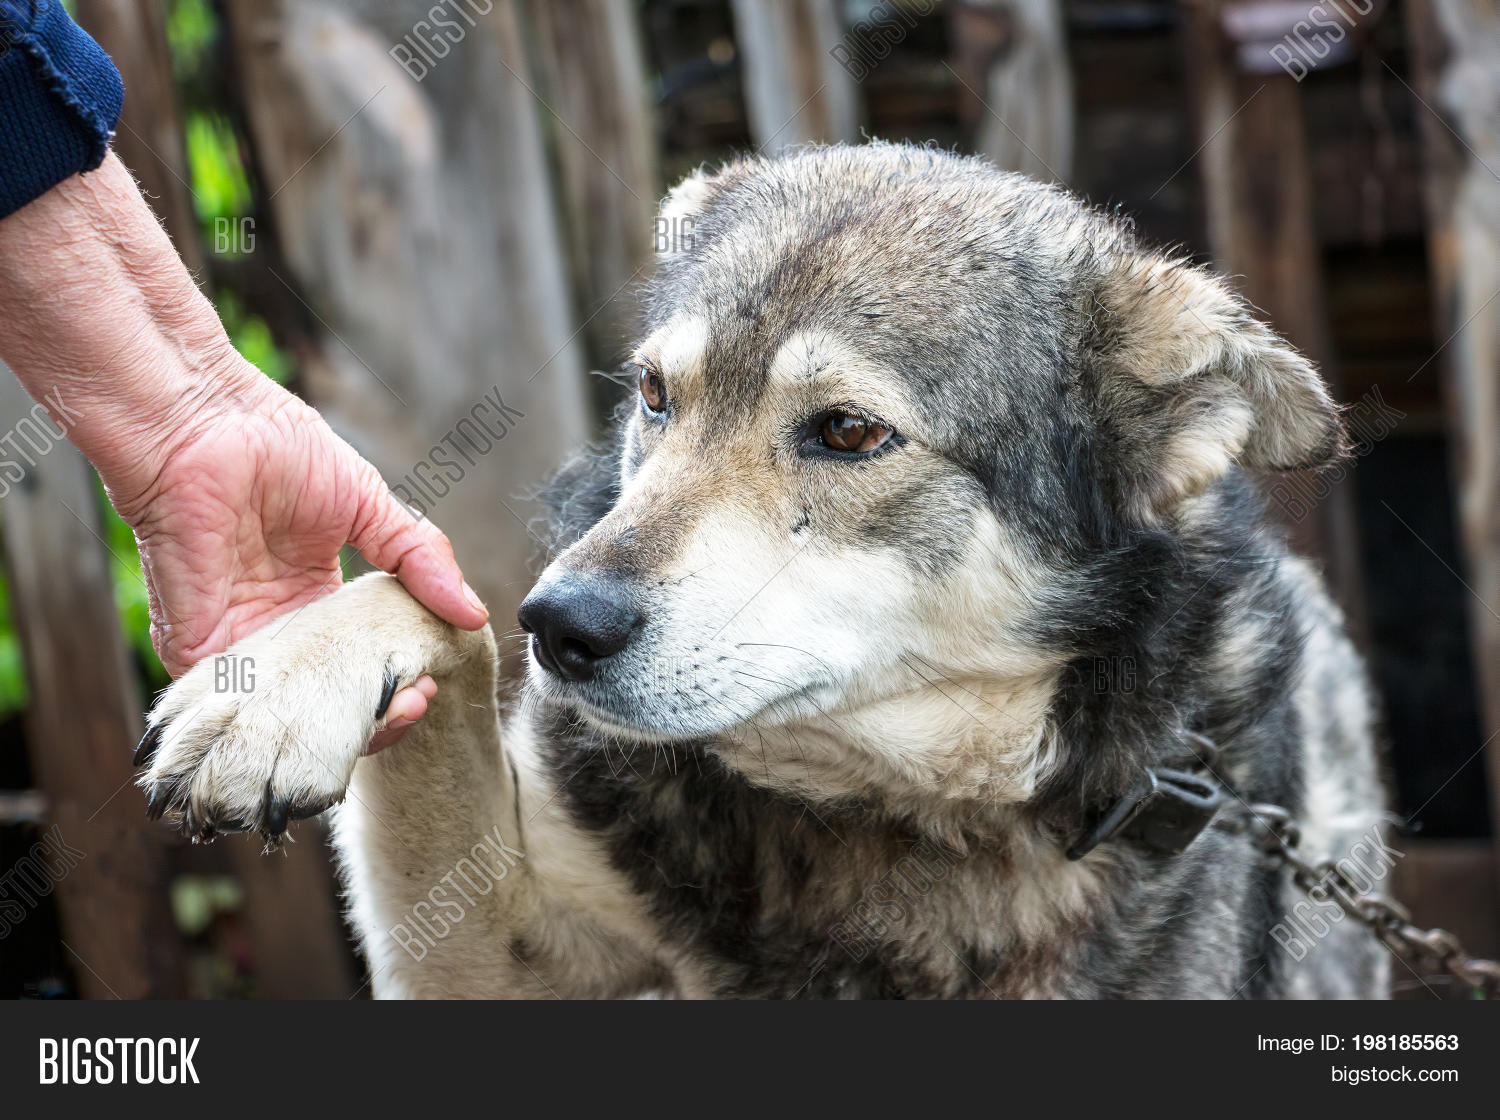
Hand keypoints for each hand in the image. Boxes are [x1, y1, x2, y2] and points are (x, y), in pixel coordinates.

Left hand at [113, 363, 486, 742]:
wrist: (206, 422)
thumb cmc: (277, 446)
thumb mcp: (371, 504)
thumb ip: (421, 559)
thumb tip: (474, 613)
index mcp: (313, 597)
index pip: (359, 661)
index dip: (397, 679)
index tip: (430, 680)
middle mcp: (277, 625)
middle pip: (327, 695)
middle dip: (376, 712)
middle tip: (415, 701)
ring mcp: (237, 639)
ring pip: (287, 709)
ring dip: (336, 723)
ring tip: (388, 712)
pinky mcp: (197, 644)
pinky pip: (235, 704)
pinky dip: (278, 717)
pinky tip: (325, 709)